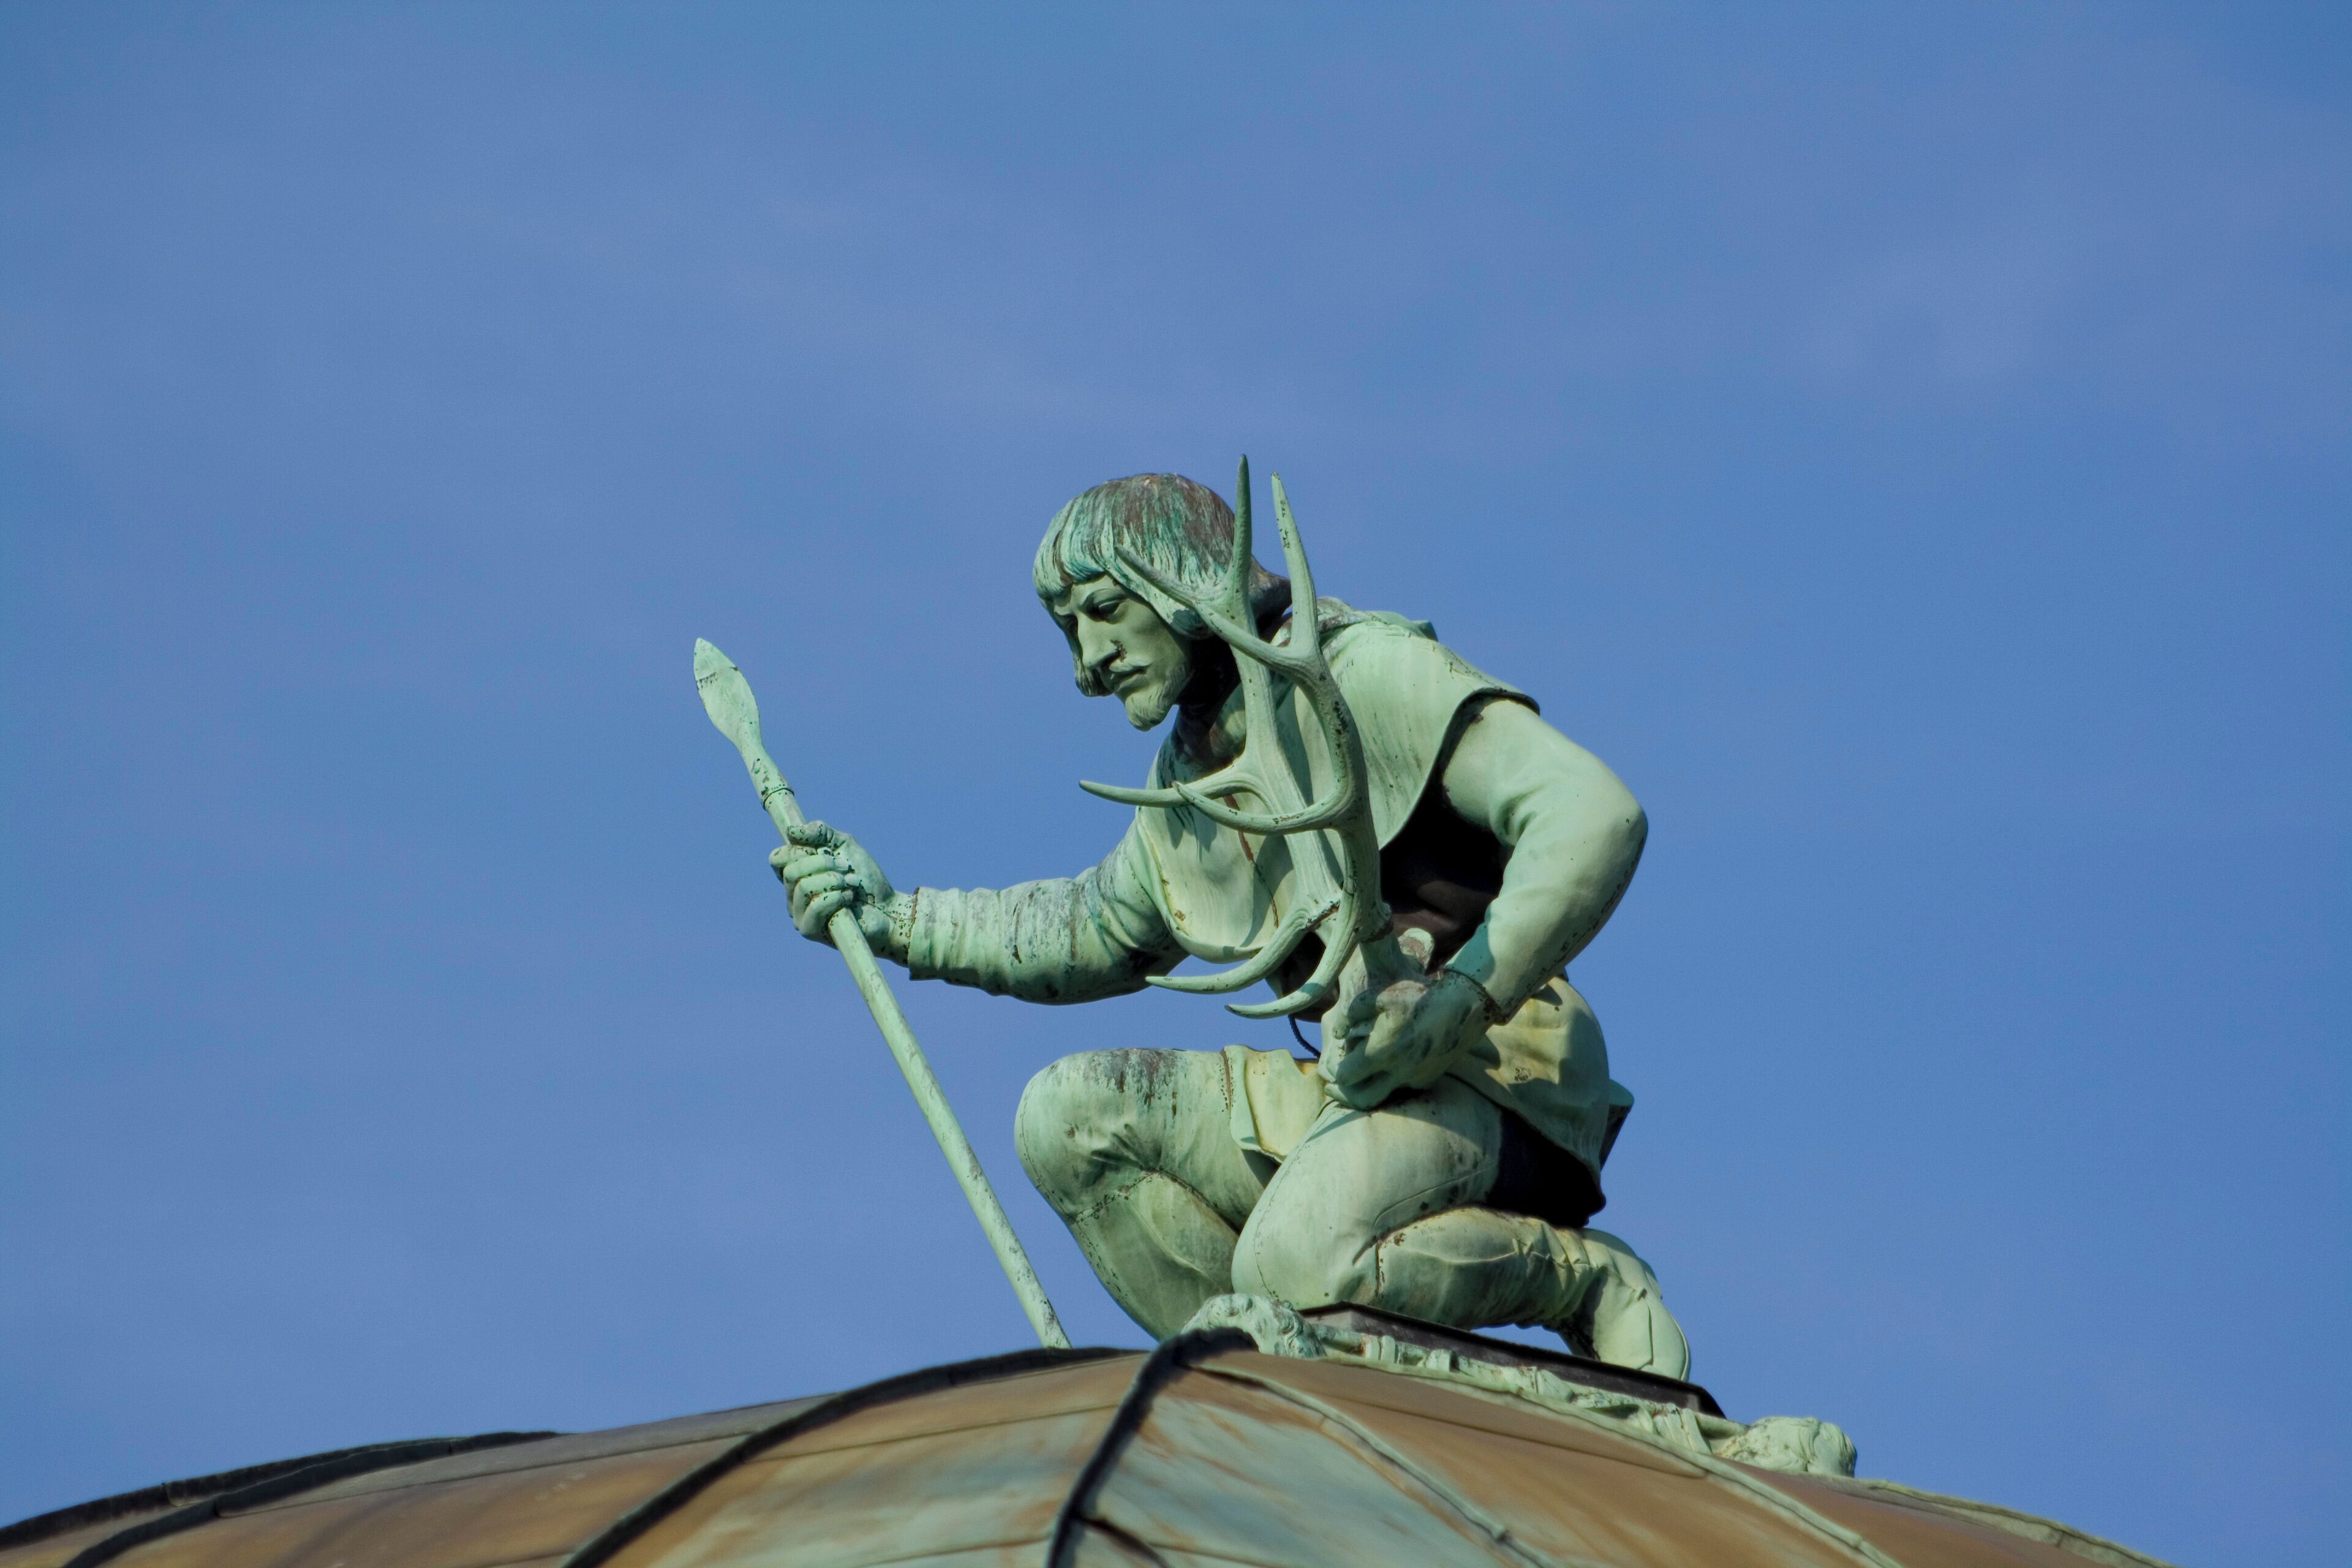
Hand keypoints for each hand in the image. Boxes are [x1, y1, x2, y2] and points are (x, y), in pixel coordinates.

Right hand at [768, 821, 905, 955]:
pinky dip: (837, 897)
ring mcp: (800, 914)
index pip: (777, 859)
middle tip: (845, 867)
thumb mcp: (845, 845)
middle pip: (791, 871)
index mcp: (797, 875)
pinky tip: (850, 898)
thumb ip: (820, 833)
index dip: (798, 850)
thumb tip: (791, 831)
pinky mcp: (810, 930)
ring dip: (834, 880)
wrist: (888, 907)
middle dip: (823, 864)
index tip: (823, 850)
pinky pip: (815, 907)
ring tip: (851, 884)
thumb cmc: (866, 878)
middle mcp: (793, 895)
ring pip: (803, 888)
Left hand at [1321, 963, 1495, 1110]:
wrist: (1462, 1007)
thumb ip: (1352, 1013)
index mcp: (1383, 1051)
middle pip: (1362, 1100)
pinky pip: (1402, 1086)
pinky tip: (1390, 1062)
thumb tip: (1337, 1033)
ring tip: (1363, 1070)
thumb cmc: (1418, 997)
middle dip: (1345, 1095)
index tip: (1335, 1061)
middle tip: (1335, 1086)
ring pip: (1383, 1095)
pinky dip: (1391, 1079)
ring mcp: (1414, 1079)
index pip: (1346, 1076)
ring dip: (1370, 1087)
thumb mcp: (1380, 996)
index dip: (1336, 1071)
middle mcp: (1398, 1072)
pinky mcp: (1427, 1080)